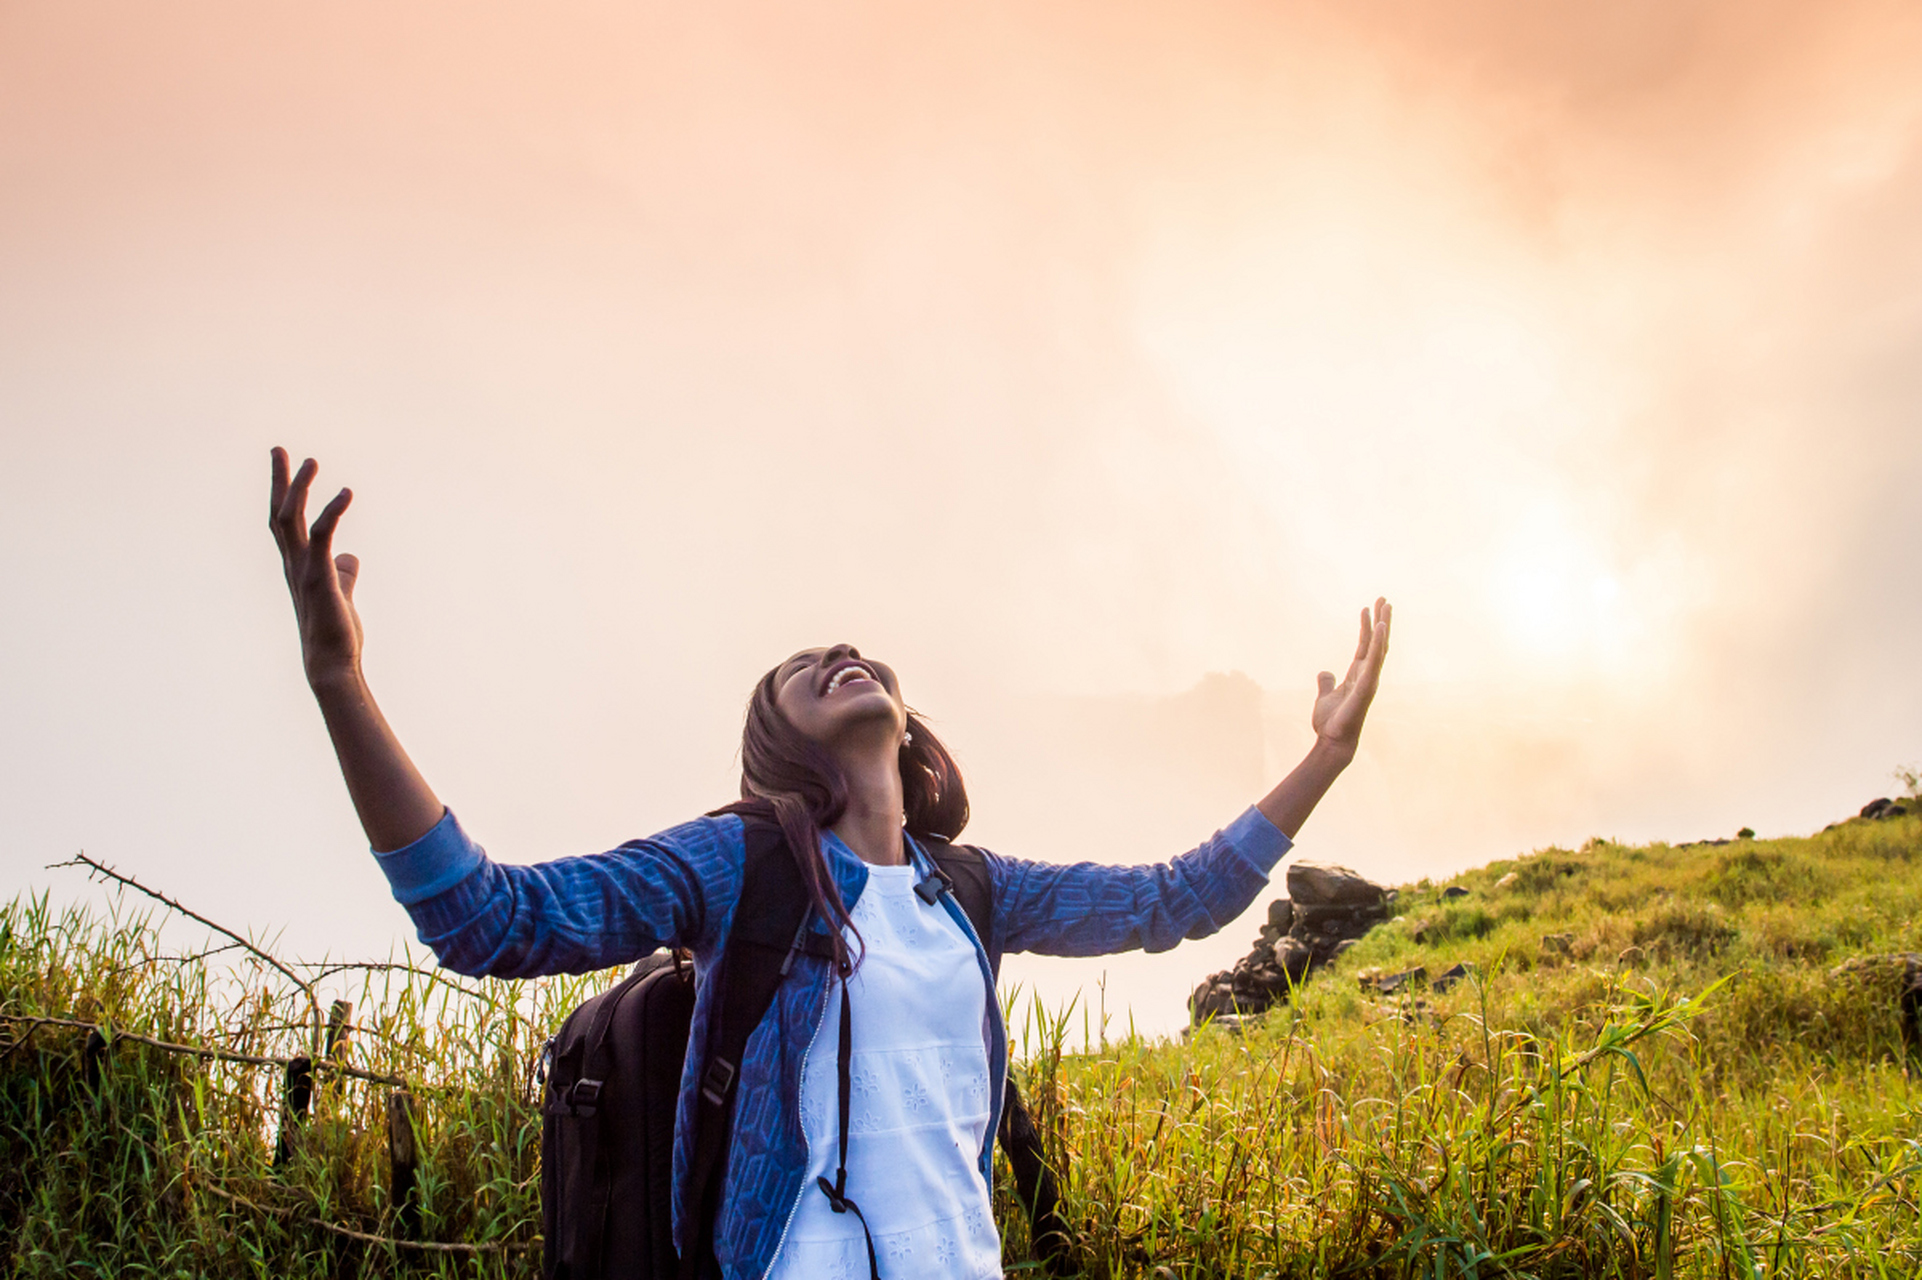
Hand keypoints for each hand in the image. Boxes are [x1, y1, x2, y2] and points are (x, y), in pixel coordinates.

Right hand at [269, 448, 362, 686]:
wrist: (332, 663)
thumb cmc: (336, 633)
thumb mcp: (340, 594)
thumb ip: (342, 573)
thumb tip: (348, 557)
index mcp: (297, 566)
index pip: (285, 524)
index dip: (284, 495)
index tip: (285, 466)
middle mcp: (294, 564)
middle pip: (280, 515)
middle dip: (280, 481)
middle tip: (279, 449)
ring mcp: (303, 570)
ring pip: (292, 520)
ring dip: (299, 488)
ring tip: (311, 461)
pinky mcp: (319, 577)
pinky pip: (323, 535)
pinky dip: (332, 511)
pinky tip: (347, 492)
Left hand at [1310, 598, 1390, 754]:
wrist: (1332, 741)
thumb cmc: (1331, 723)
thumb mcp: (1324, 696)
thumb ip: (1326, 683)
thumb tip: (1325, 672)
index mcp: (1358, 675)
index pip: (1365, 645)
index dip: (1367, 627)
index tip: (1368, 607)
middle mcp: (1367, 675)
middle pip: (1377, 642)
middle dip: (1380, 620)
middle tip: (1384, 599)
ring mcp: (1369, 680)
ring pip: (1380, 647)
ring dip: (1383, 625)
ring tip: (1385, 605)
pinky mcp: (1367, 686)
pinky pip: (1374, 660)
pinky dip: (1378, 643)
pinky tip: (1380, 626)